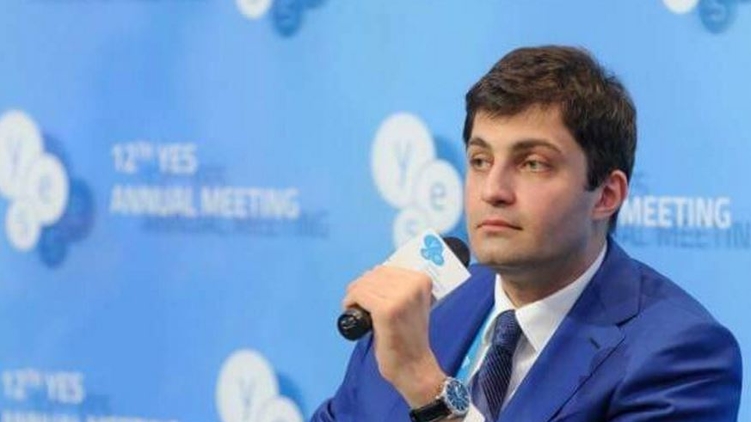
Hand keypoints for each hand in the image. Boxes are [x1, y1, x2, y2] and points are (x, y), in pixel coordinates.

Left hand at [343, 265, 445, 407]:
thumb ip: (399, 288)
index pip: (386, 270)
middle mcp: (414, 285)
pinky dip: (350, 301)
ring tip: (353, 308)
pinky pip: (360, 295)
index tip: (364, 294)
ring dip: (354, 294)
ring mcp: (401, 297)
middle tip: (356, 302)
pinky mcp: (387, 310)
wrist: (413, 365)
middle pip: (374, 275)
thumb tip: (372, 276)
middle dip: (360, 287)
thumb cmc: (408, 337)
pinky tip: (349, 310)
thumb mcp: (411, 304)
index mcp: (421, 280)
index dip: (370, 280)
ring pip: (365, 284)